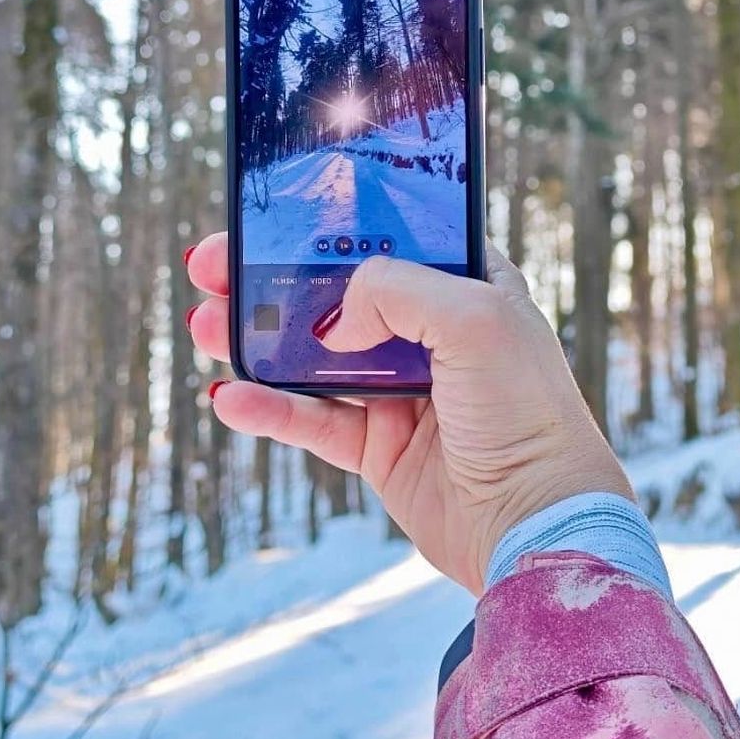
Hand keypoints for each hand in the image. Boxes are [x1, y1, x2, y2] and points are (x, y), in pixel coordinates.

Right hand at [185, 235, 630, 594]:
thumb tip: (334, 325)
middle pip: (336, 292)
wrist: (535, 524)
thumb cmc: (528, 413)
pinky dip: (268, 407)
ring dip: (256, 339)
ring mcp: (403, 391)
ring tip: (204, 325)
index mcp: (468, 286)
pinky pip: (311, 420)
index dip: (330, 224)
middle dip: (271, 277)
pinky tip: (228, 395)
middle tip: (213, 265)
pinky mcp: (380, 447)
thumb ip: (394, 291)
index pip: (389, 237)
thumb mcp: (474, 318)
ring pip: (313, 354)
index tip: (273, 214)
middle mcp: (433, 334)